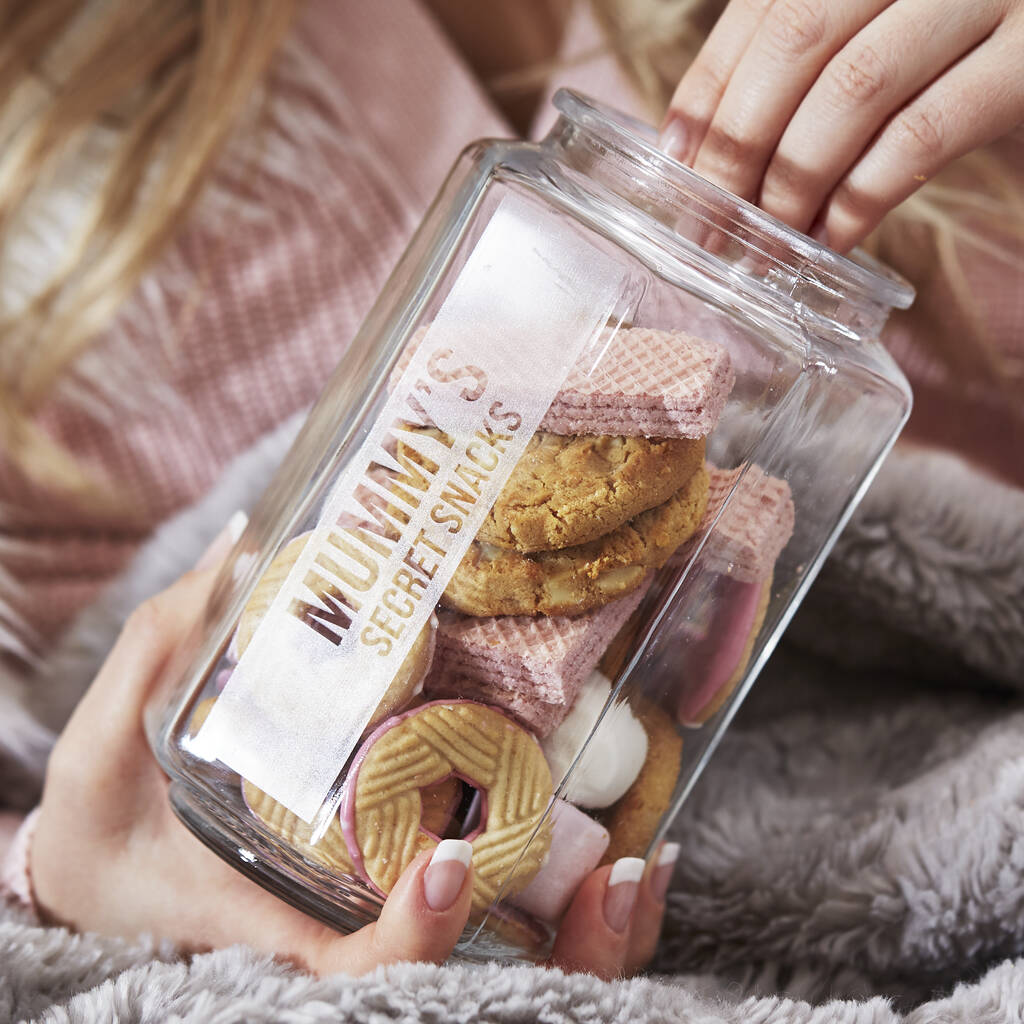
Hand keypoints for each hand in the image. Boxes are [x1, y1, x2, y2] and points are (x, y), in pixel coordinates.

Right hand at [30, 523, 668, 978]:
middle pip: (483, 979)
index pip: (358, 966)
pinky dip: (575, 900)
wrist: (118, 872)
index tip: (447, 865)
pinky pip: (515, 918)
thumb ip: (160, 651)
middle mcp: (356, 932)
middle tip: (632, 874)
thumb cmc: (108, 835)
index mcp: (280, 927)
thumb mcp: (105, 755)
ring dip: (597, 933)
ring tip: (645, 863)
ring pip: (519, 963)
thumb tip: (242, 546)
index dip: (414, 934)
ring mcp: (395, 920)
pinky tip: (627, 845)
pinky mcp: (411, 894)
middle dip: (572, 948)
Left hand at [660, 0, 1023, 251]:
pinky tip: (832, 240)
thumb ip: (804, 56)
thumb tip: (699, 144)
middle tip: (712, 222)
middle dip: (739, 145)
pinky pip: (924, 136)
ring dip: (795, 182)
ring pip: (854, 88)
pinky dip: (863, 197)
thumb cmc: (955, 32)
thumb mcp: (875, 21)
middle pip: (797, 40)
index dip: (707, 89)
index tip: (674, 162)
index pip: (761, 8)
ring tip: (768, 244)